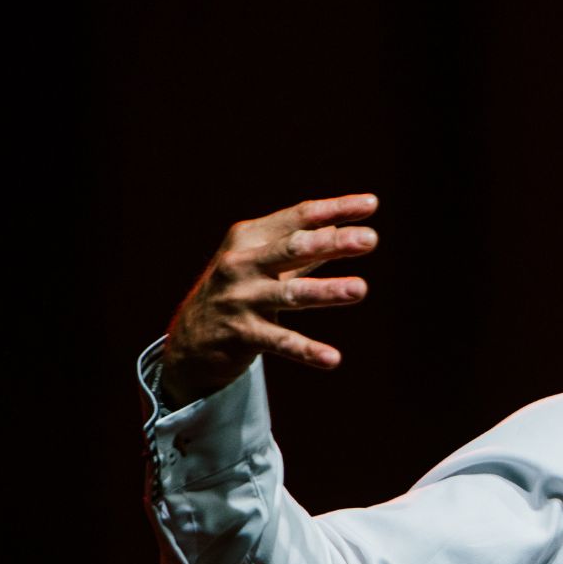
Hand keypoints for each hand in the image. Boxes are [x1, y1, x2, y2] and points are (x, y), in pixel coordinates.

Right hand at [160, 193, 380, 404]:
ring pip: (290, 294)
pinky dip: (307, 350)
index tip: (371, 204)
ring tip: (360, 288)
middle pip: (294, 248)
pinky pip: (281, 342)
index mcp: (250, 238)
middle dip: (333, 243)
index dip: (336, 209)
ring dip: (327, 290)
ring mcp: (240, 298)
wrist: (190, 339)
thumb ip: (302, 247)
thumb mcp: (264, 262)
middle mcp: (242, 263)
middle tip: (370, 239)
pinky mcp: (241, 334)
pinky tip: (333, 359)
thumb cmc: (240, 290)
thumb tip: (346, 226)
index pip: (299, 217)